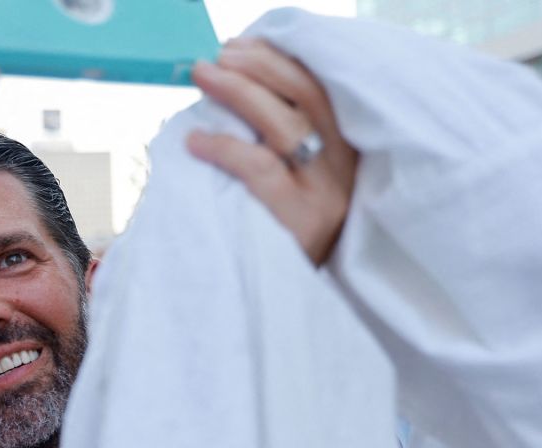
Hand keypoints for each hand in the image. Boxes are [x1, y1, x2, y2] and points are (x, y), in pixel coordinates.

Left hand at [186, 38, 357, 266]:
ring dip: (237, 92)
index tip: (241, 45)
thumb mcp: (289, 182)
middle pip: (306, 96)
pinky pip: (260, 169)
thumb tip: (233, 82)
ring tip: (203, 76)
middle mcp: (346, 169)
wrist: (280, 307)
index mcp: (348, 150)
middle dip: (257, 66)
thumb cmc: (275, 236)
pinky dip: (224, 147)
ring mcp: (328, 195)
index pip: (321, 88)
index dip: (280, 60)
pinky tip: (194, 140)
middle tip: (215, 58)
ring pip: (283, 125)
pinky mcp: (303, 221)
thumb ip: (277, 140)